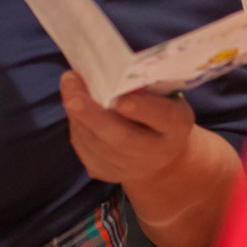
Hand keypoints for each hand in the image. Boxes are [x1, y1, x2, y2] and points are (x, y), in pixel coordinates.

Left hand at [60, 72, 194, 185]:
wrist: (156, 152)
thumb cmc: (158, 109)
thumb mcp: (164, 94)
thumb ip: (146, 85)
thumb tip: (111, 73)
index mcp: (176, 126)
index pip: (164, 117)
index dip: (143, 109)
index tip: (122, 101)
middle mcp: (155, 153)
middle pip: (122, 140)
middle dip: (94, 117)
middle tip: (72, 97)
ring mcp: (130, 168)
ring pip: (96, 144)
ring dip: (78, 116)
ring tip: (70, 86)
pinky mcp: (106, 173)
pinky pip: (84, 149)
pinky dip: (76, 125)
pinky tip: (75, 108)